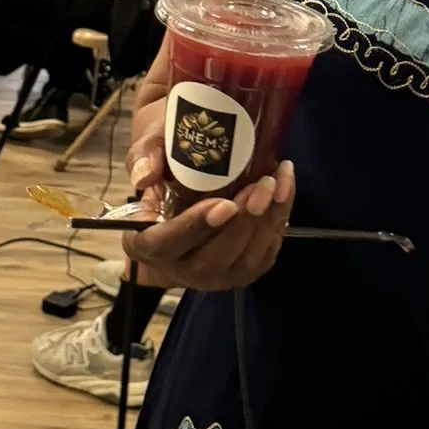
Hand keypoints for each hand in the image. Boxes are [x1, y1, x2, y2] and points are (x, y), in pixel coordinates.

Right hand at [121, 101, 294, 292]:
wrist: (186, 186)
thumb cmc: (166, 169)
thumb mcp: (148, 153)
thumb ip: (143, 158)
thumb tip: (145, 175)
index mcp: (147, 245)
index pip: (165, 245)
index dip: (194, 227)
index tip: (224, 204)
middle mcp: (178, 269)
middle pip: (211, 260)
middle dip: (241, 223)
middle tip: (261, 186)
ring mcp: (214, 276)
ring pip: (244, 261)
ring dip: (265, 221)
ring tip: (276, 182)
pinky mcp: (243, 272)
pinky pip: (265, 254)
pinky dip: (278, 221)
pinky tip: (284, 189)